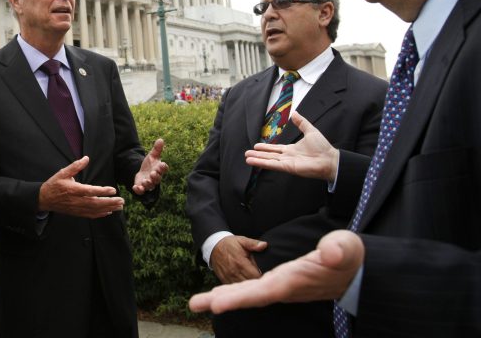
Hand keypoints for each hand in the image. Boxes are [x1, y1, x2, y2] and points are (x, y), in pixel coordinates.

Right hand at [38, 156, 124, 217]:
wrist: (44, 199)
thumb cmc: (54, 184)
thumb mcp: (63, 172)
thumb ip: (75, 166)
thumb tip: (86, 158)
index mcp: (73, 190)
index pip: (90, 191)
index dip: (102, 191)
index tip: (113, 190)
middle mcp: (76, 201)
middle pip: (96, 203)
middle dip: (110, 202)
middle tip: (121, 200)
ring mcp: (77, 208)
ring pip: (95, 210)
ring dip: (108, 209)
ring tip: (119, 207)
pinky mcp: (76, 213)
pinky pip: (90, 215)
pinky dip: (100, 214)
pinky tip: (108, 212)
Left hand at [133, 138, 167, 194]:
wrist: (143, 172)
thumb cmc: (150, 164)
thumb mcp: (152, 155)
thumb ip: (156, 149)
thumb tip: (161, 139)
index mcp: (159, 169)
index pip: (164, 169)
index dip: (163, 167)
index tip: (162, 165)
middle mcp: (155, 177)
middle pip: (157, 179)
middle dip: (155, 177)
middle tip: (153, 173)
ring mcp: (148, 183)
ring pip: (150, 185)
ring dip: (148, 184)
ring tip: (145, 181)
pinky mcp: (142, 187)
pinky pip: (141, 191)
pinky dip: (139, 190)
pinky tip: (135, 187)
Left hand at [190, 230, 363, 313]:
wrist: (357, 270)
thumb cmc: (351, 257)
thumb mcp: (348, 249)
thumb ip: (339, 250)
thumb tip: (329, 254)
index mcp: (294, 280)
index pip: (263, 291)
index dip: (240, 297)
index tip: (217, 303)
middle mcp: (284, 287)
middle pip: (249, 296)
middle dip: (222, 300)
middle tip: (195, 303)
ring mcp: (281, 286)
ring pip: (248, 293)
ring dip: (224, 296)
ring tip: (198, 301)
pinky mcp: (281, 282)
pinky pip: (254, 289)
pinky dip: (236, 293)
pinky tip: (221, 295)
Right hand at [210, 235, 266, 283]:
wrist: (213, 247)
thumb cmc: (230, 244)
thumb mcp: (242, 240)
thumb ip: (253, 244)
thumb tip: (264, 245)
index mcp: (240, 262)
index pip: (256, 276)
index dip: (263, 277)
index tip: (267, 276)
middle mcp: (234, 272)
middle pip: (250, 284)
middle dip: (257, 283)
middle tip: (262, 280)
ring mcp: (228, 277)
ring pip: (242, 288)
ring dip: (249, 286)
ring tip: (254, 282)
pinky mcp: (224, 280)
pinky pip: (234, 288)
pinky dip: (240, 288)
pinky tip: (244, 284)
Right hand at [244, 112, 339, 181]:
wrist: (329, 159)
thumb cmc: (323, 147)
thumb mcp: (310, 131)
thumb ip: (302, 123)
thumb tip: (295, 113)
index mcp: (291, 149)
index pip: (275, 148)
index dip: (266, 147)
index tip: (256, 146)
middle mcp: (287, 157)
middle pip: (269, 155)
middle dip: (258, 154)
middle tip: (247, 153)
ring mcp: (286, 162)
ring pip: (269, 160)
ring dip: (257, 159)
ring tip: (247, 158)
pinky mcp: (287, 167)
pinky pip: (272, 165)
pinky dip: (262, 163)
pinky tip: (253, 162)